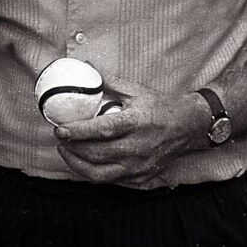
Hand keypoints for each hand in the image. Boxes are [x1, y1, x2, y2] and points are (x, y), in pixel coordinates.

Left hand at [52, 76, 208, 184]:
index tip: (60, 129)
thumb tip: (86, 65)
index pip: (102, 129)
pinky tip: (83, 163)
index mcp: (135, 122)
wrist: (187, 127)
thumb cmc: (159, 107)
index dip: (79, 131)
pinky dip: (92, 174)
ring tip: (66, 151)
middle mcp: (137, 147)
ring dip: (78, 164)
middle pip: (97, 153)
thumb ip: (108, 80)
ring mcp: (139, 166)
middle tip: (60, 138)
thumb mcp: (135, 90)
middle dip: (73, 148)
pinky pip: (110, 181)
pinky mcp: (140, 177)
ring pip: (100, 174)